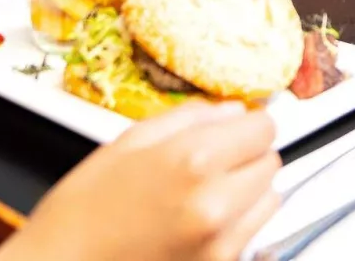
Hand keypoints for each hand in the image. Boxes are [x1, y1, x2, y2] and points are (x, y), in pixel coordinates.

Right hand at [0, 101, 279, 260]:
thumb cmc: (82, 210)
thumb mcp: (127, 143)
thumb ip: (189, 118)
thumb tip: (232, 110)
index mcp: (193, 160)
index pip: (265, 128)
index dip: (248, 125)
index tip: (234, 129)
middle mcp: (216, 204)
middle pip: (271, 163)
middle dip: (248, 156)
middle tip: (213, 162)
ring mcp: (221, 244)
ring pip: (269, 200)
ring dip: (248, 192)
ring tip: (204, 195)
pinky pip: (251, 235)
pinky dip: (237, 225)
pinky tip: (198, 223)